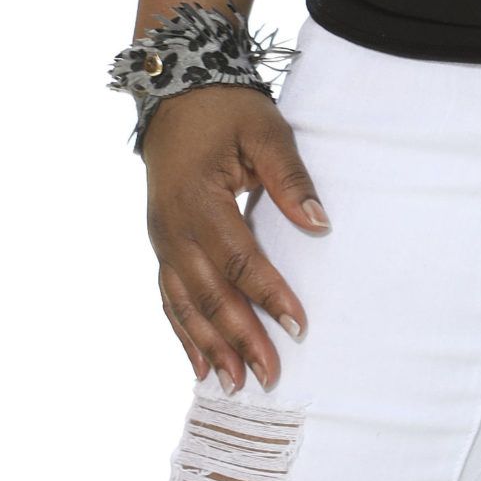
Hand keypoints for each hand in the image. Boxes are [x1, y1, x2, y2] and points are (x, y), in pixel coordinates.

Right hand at [143, 85, 330, 390]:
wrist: (176, 96)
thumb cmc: (226, 111)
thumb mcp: (265, 131)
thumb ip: (290, 178)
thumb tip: (320, 223)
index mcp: (200, 201)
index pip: (239, 260)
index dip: (269, 294)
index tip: (298, 326)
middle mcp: (173, 229)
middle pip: (209, 294)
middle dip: (240, 337)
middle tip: (270, 374)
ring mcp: (161, 240)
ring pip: (185, 305)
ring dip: (210, 346)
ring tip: (235, 384)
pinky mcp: (161, 245)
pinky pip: (170, 297)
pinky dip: (183, 334)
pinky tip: (200, 364)